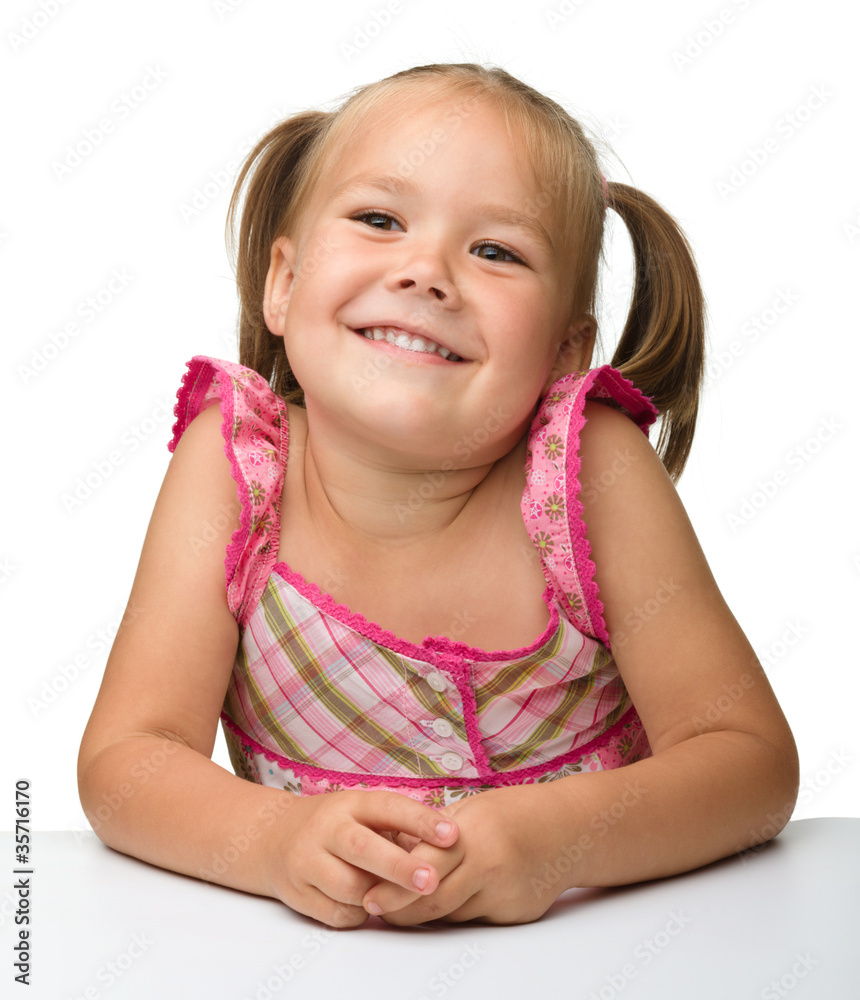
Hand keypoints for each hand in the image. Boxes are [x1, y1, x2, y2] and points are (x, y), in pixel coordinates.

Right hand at [263, 789, 458, 927]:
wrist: (273, 837)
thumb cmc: (338, 826)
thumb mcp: (364, 814)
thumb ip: (399, 829)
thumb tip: (444, 851)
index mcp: (352, 803)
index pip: (389, 807)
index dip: (421, 821)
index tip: (451, 835)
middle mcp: (327, 828)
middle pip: (363, 848)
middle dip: (399, 867)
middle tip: (431, 881)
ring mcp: (308, 860)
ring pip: (351, 888)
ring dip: (378, 896)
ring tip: (391, 891)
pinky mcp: (297, 892)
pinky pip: (338, 914)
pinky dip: (358, 914)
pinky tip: (363, 902)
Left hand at [362, 783, 563, 925]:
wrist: (569, 829)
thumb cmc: (514, 812)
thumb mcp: (472, 811)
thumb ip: (438, 836)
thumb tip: (395, 854)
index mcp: (473, 835)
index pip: (423, 868)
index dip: (394, 887)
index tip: (370, 898)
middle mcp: (489, 866)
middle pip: (434, 901)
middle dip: (401, 910)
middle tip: (378, 910)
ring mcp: (504, 893)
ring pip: (453, 914)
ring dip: (429, 911)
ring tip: (409, 902)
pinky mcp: (515, 913)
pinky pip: (476, 918)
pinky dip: (461, 910)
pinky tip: (461, 894)